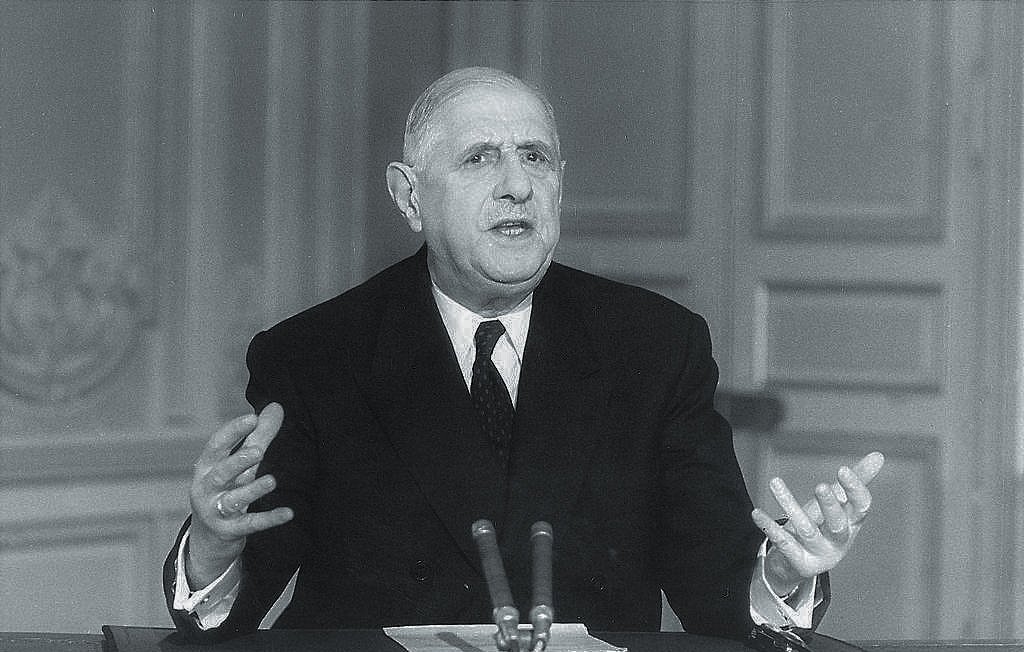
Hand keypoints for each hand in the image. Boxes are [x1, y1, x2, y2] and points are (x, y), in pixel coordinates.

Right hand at [186, 402, 293, 586]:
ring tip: (272, 481)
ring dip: (252, 490)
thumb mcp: (239, 464)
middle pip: (221, 473)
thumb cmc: (226, 489)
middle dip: (238, 461)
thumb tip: (276, 406)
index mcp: (207, 467)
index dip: (233, 431)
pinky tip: (288, 513)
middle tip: (258, 451)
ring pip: (233, 500)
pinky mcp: (230, 531)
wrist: (207, 537)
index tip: (252, 418)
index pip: (216, 446)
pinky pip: (250, 524)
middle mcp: (207, 488)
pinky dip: (269, 519)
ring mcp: (216, 511)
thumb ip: (258, 436)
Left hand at [751, 451, 884, 595]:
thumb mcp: (838, 503)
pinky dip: (769, 527)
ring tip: (774, 482)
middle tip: (820, 486)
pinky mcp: (800, 562)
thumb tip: (879, 455)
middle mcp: (840, 541)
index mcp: (853, 523)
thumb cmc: (822, 524)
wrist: (799, 561)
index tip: (842, 470)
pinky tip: (756, 512)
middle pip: (838, 524)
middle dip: (830, 505)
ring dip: (789, 505)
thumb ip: (856, 480)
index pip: (861, 508)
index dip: (855, 490)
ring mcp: (820, 554)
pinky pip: (783, 543)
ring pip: (806, 529)